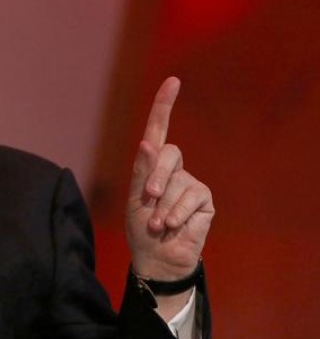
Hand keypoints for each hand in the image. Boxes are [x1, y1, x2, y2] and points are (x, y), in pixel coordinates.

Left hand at [127, 77, 213, 281]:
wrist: (156, 257)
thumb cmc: (141, 228)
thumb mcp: (134, 198)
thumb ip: (141, 171)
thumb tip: (148, 141)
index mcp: (151, 164)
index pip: (158, 129)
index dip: (164, 105)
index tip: (173, 81)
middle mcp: (172, 169)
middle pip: (168, 154)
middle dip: (155, 178)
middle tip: (148, 200)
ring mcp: (190, 183)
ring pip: (178, 180)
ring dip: (163, 206)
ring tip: (158, 223)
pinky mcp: (203, 199)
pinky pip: (191, 197)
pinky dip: (177, 213)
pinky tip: (172, 226)